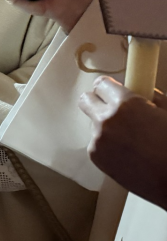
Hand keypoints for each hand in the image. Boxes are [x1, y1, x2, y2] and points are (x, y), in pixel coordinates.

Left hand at [79, 77, 166, 210]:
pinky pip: (96, 143)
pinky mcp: (95, 156)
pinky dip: (106, 145)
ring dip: (105, 126)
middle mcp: (107, 119)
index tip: (112, 92)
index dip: (108, 88)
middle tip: (111, 109)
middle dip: (97, 102)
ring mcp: (98, 139)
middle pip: (86, 100)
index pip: (101, 84)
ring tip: (129, 140)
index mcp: (127, 104)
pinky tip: (126, 153)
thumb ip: (154, 99)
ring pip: (93, 124)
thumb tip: (145, 92)